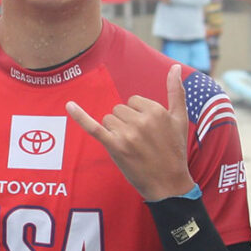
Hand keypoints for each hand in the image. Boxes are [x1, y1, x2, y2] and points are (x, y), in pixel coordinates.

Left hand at [66, 64, 195, 200]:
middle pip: (118, 110)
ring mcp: (127, 134)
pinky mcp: (115, 146)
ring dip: (115, 131)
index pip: (132, 101)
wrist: (169, 183)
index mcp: (156, 110)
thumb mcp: (180, 119)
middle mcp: (141, 120)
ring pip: (108, 119)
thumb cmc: (174, 150)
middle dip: (125, 123)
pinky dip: (80, 116)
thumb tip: (174, 66)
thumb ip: (176, 91)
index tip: (147, 131)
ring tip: (131, 146)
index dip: (137, 116)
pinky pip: (94, 127)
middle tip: (140, 142)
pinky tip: (69, 105)